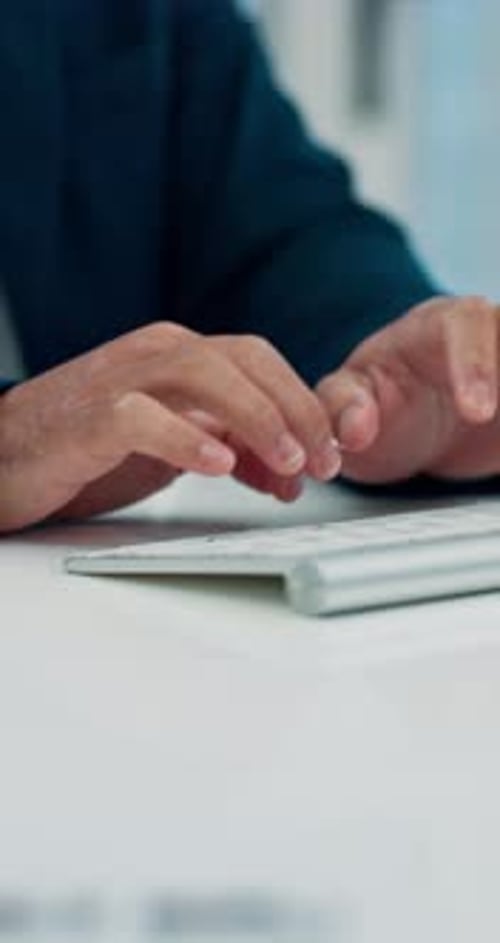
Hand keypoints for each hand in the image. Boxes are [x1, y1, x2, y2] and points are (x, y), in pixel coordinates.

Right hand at [0, 322, 340, 531]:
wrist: (7, 454)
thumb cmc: (90, 447)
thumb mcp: (176, 448)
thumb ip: (231, 449)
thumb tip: (287, 471)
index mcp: (181, 356)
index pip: (261, 361)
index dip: (305, 403)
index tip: (333, 452)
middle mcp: (156, 354)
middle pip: (246, 359)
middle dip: (296, 409)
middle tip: (325, 460)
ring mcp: (122, 379)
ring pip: (204, 374)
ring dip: (256, 417)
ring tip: (288, 460)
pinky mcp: (89, 418)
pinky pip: (143, 417)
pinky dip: (186, 438)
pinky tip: (219, 465)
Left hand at [316, 296, 499, 483]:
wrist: (414, 420)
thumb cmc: (381, 397)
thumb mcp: (351, 398)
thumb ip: (342, 405)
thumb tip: (352, 429)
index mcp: (437, 327)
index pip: (466, 324)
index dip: (477, 364)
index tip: (478, 411)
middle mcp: (487, 337)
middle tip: (489, 417)